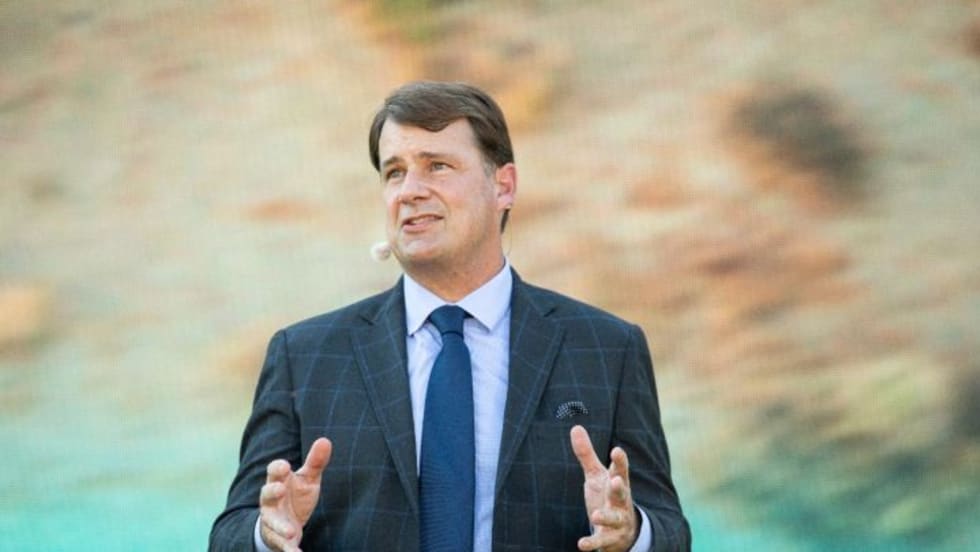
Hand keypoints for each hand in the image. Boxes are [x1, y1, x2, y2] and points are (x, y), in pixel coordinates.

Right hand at [259, 438, 331, 551]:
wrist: (285, 523)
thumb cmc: (296, 495)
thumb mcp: (307, 479)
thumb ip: (315, 462)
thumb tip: (325, 440)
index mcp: (278, 481)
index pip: (273, 471)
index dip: (278, 468)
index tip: (284, 466)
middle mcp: (271, 501)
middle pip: (266, 494)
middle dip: (271, 491)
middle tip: (279, 489)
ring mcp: (272, 520)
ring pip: (271, 522)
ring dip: (280, 526)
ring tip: (291, 532)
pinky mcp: (277, 538)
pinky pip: (281, 544)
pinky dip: (289, 549)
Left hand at [571, 426, 637, 551]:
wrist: (624, 532)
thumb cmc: (607, 497)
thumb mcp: (597, 475)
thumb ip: (587, 454)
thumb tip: (575, 427)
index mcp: (617, 483)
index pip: (621, 470)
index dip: (619, 461)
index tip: (617, 450)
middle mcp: (621, 502)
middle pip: (622, 493)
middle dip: (619, 487)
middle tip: (616, 481)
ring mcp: (617, 521)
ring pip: (613, 518)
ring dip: (606, 517)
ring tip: (595, 515)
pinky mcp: (609, 538)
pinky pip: (601, 541)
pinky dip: (592, 543)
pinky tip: (581, 544)